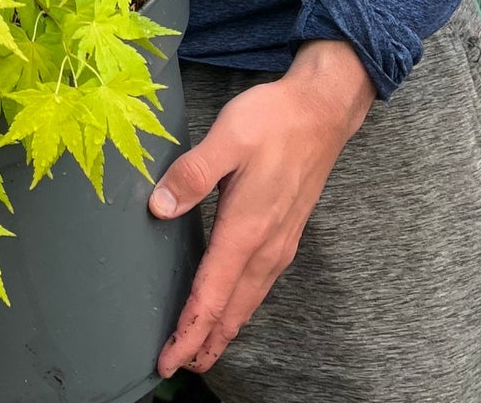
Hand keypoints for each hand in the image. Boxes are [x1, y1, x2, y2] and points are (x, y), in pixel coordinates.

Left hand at [151, 38, 375, 377]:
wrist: (322, 111)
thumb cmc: (273, 119)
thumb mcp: (228, 136)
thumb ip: (193, 173)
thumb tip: (158, 207)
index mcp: (247, 228)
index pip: (212, 295)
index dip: (188, 331)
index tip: (167, 361)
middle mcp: (266, 246)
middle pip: (231, 310)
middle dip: (204, 342)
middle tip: (175, 367)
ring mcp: (279, 243)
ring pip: (247, 302)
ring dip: (222, 329)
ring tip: (201, 351)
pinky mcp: (284, 234)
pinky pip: (258, 285)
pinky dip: (239, 307)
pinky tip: (230, 307)